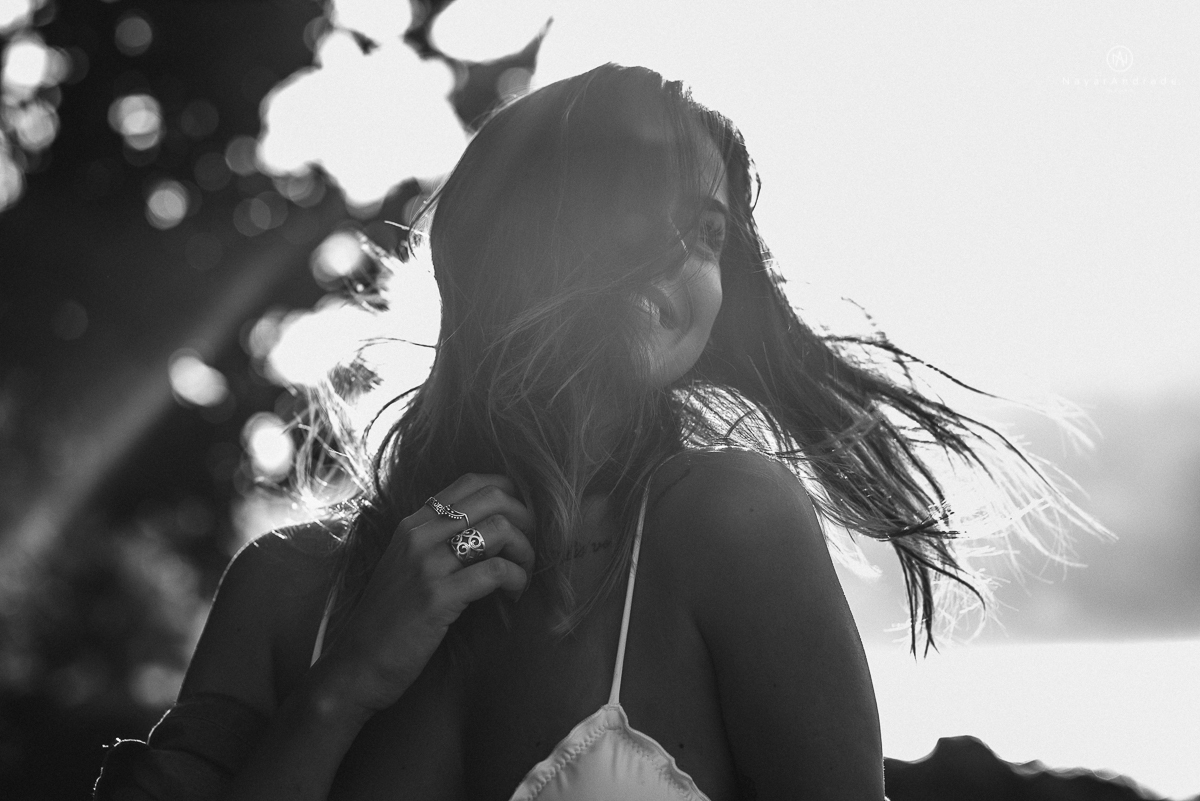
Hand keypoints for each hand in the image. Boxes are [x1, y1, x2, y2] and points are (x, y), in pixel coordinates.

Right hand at [316, 474, 534, 714]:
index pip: (472, 481)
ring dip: (526, 552)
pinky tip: (515, 594)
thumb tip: (490, 527)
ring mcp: (426, 565)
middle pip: (493, 498)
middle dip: (527, 519)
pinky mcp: (437, 598)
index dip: (510, 493)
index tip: (524, 520)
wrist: (356, 665)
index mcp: (412, 524)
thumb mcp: (406, 567)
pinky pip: (495, 571)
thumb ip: (437, 541)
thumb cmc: (389, 620)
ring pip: (500, 530)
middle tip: (531, 547)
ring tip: (523, 575)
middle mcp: (418, 536)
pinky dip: (517, 579)